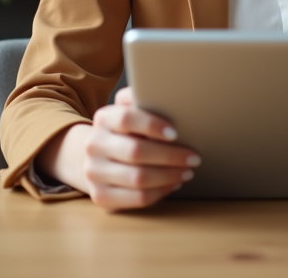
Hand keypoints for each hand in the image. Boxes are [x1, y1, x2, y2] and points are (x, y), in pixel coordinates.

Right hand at [38, 87, 199, 211]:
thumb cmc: (125, 131)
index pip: (127, 118)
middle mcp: (94, 145)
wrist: (97, 157)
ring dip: (169, 176)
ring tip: (188, 171)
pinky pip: (136, 198)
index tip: (176, 133)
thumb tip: (166, 89)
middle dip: (170, 155)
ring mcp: (94, 173)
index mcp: (103, 118)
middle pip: (136, 152)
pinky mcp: (100, 196)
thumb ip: (142, 98)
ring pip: (138, 178)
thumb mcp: (129, 109)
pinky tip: (174, 184)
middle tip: (194, 157)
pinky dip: (160, 192)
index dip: (152, 125)